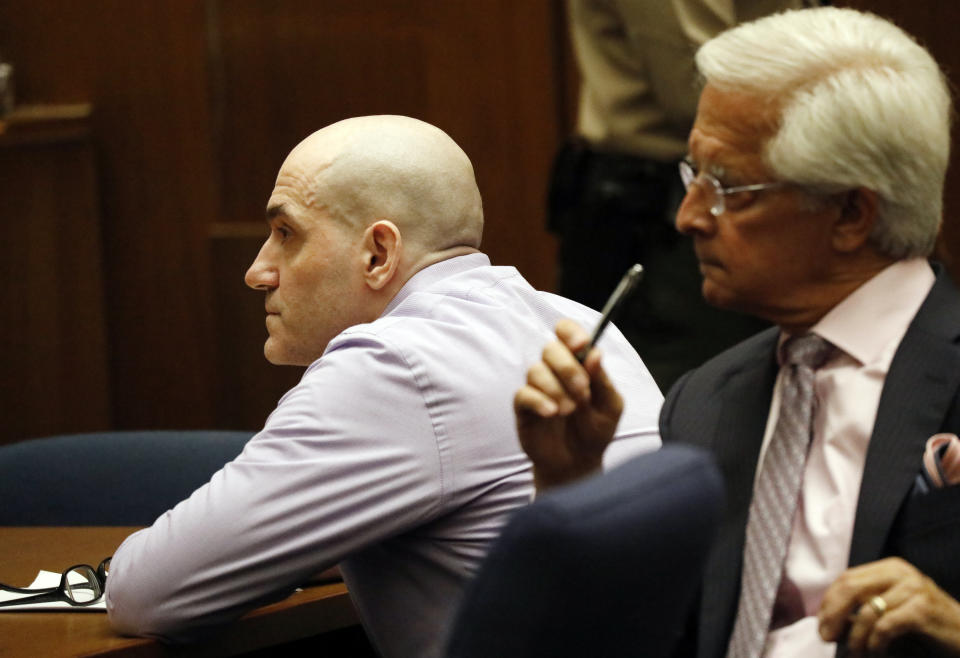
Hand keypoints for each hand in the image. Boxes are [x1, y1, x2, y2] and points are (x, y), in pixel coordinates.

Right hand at [513, 319, 622, 490]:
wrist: (580, 463)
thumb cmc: (596, 430)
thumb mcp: (610, 407)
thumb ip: (602, 380)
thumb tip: (594, 353)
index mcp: (577, 363)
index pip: (566, 332)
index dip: (570, 332)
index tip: (581, 344)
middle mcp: (554, 371)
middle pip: (550, 348)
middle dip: (568, 368)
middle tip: (582, 391)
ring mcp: (537, 388)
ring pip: (535, 370)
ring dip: (556, 389)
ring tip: (570, 410)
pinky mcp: (524, 408)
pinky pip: (523, 394)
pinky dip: (539, 401)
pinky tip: (552, 414)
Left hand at [818, 557, 959, 655]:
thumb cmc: (927, 622)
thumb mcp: (895, 605)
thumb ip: (867, 604)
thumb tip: (830, 619)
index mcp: (890, 567)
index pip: (846, 578)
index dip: (829, 602)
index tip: (821, 624)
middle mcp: (901, 573)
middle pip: (850, 588)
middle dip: (832, 615)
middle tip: (826, 637)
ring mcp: (913, 589)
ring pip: (867, 612)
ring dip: (855, 637)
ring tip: (855, 652)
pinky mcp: (923, 610)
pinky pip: (885, 626)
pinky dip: (875, 642)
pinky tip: (876, 651)